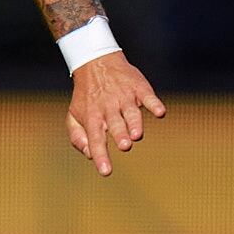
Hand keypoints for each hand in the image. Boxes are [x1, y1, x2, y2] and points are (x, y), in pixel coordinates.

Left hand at [62, 51, 165, 174]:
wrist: (96, 61)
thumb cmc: (87, 96)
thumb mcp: (74, 115)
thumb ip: (78, 137)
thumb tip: (89, 155)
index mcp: (93, 117)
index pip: (95, 138)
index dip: (101, 155)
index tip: (106, 171)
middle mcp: (108, 107)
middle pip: (115, 124)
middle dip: (120, 135)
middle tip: (125, 146)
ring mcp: (124, 97)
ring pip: (131, 112)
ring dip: (134, 123)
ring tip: (137, 134)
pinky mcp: (138, 87)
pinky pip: (147, 96)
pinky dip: (153, 104)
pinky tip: (159, 112)